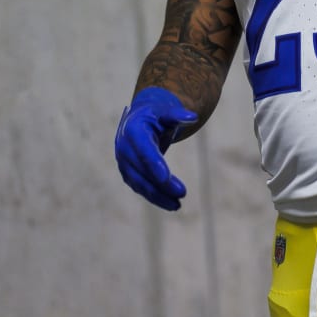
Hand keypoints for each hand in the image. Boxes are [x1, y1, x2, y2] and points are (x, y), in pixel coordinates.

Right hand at [114, 87, 196, 211]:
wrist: (140, 120)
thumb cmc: (156, 115)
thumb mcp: (166, 111)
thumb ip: (177, 115)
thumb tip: (193, 117)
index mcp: (133, 129)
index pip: (144, 150)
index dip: (154, 164)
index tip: (166, 178)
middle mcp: (124, 147)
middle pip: (142, 170)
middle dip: (161, 184)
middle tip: (182, 193)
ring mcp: (123, 162)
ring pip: (140, 183)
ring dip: (158, 196)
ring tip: (177, 205)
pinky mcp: (127, 173)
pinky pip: (140, 188)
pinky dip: (154, 197)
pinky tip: (170, 204)